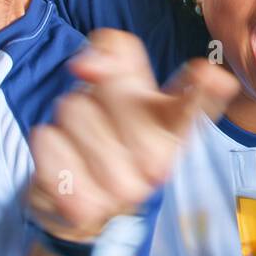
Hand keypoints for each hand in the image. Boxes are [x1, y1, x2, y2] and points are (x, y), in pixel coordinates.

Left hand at [29, 31, 238, 239]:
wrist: (82, 206)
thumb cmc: (109, 128)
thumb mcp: (121, 80)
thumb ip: (114, 50)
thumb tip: (86, 64)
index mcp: (175, 125)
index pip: (196, 104)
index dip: (203, 87)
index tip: (208, 75)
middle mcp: (161, 160)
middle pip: (108, 84)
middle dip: (93, 89)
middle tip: (103, 116)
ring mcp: (125, 188)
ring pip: (73, 109)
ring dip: (68, 120)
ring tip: (85, 143)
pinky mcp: (84, 206)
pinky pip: (49, 141)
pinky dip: (48, 144)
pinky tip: (67, 162)